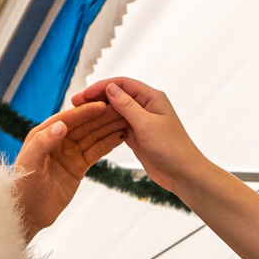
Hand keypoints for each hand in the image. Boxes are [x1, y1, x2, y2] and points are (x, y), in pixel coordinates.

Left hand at [12, 106, 128, 236]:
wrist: (29, 214)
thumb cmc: (23, 189)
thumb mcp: (30, 164)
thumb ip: (43, 143)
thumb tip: (62, 125)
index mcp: (44, 133)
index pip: (68, 119)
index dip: (85, 112)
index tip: (102, 105)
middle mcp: (58, 139)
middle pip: (84, 125)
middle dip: (102, 116)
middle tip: (121, 108)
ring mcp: (70, 152)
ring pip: (93, 136)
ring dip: (109, 127)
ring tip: (126, 119)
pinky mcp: (78, 166)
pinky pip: (96, 151)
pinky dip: (108, 143)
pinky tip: (121, 135)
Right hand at [66, 77, 203, 193]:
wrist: (183, 174)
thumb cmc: (171, 149)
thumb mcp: (147, 125)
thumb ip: (127, 106)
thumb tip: (110, 88)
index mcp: (151, 97)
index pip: (122, 84)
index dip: (100, 87)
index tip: (83, 95)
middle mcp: (146, 106)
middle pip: (116, 96)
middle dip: (96, 99)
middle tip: (75, 105)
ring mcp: (141, 121)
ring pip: (115, 112)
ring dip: (99, 113)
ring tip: (79, 117)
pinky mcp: (137, 136)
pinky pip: (117, 126)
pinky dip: (105, 125)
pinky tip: (92, 128)